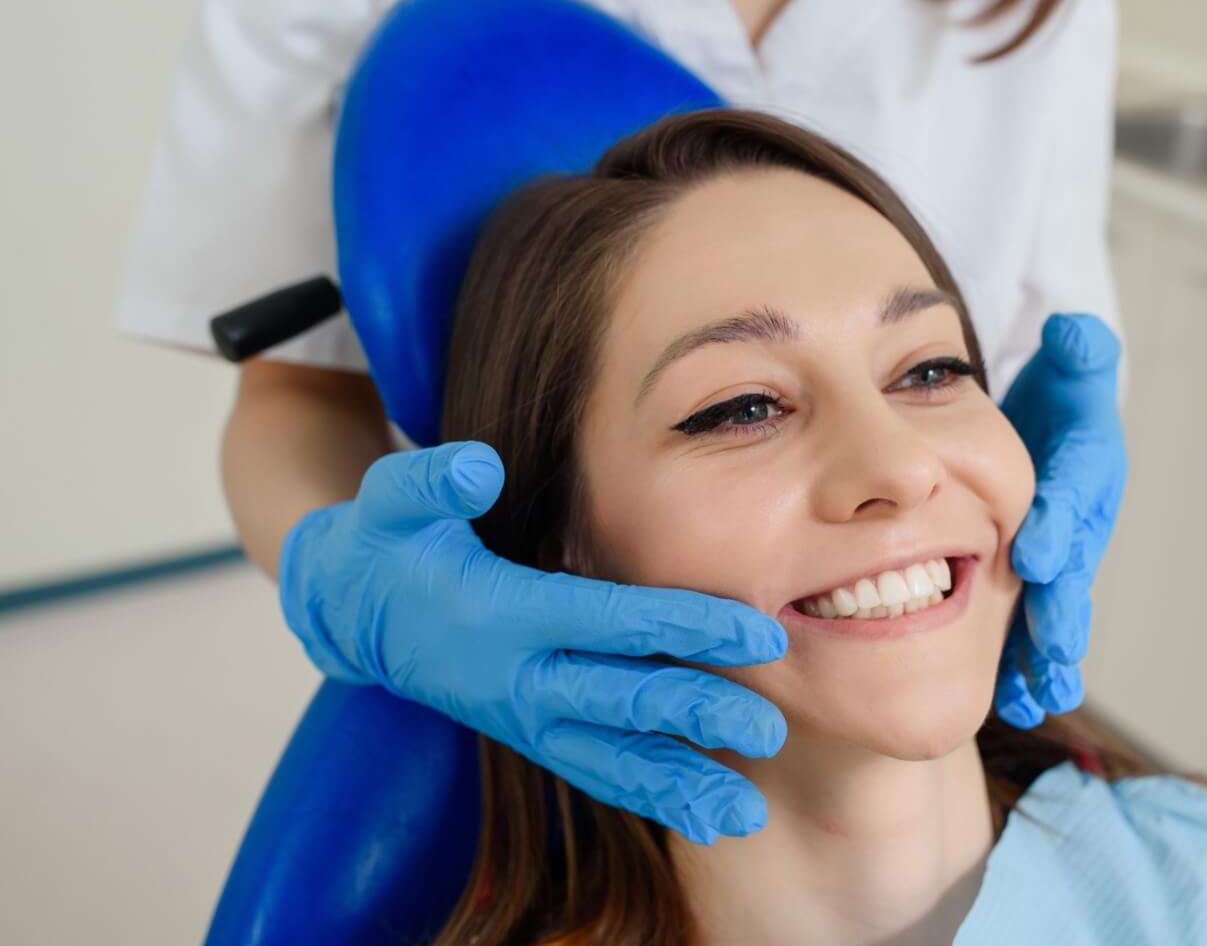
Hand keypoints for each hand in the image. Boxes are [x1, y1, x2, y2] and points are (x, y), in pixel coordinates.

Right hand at [278, 441, 787, 844]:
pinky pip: (596, 774)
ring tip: (744, 814)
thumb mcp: (392, 500)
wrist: (356, 614)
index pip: (609, 621)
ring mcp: (525, 718)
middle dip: (697, 715)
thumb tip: (480, 466)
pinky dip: (650, 798)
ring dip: (680, 785)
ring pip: (611, 759)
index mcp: (502, 613)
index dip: (685, 626)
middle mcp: (517, 677)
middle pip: (620, 700)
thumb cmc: (392, 543)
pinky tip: (707, 818)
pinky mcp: (533, 737)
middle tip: (771, 728)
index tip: (757, 634)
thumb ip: (433, 479)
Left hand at [996, 314, 1126, 726]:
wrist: (1049, 437)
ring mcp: (1058, 567)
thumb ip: (1077, 352)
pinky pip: (1033, 637)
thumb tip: (1076, 332)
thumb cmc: (1057, 404)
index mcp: (1083, 476)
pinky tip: (1020, 704)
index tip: (1035, 548)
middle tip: (1052, 637)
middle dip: (1062, 605)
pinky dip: (1031, 672)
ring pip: (1055, 615)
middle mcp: (1076, 528)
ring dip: (1049, 656)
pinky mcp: (1035, 593)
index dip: (1056, 523)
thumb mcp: (1068, 371)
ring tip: (1038, 693)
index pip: (1071, 497)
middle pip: (1071, 570)